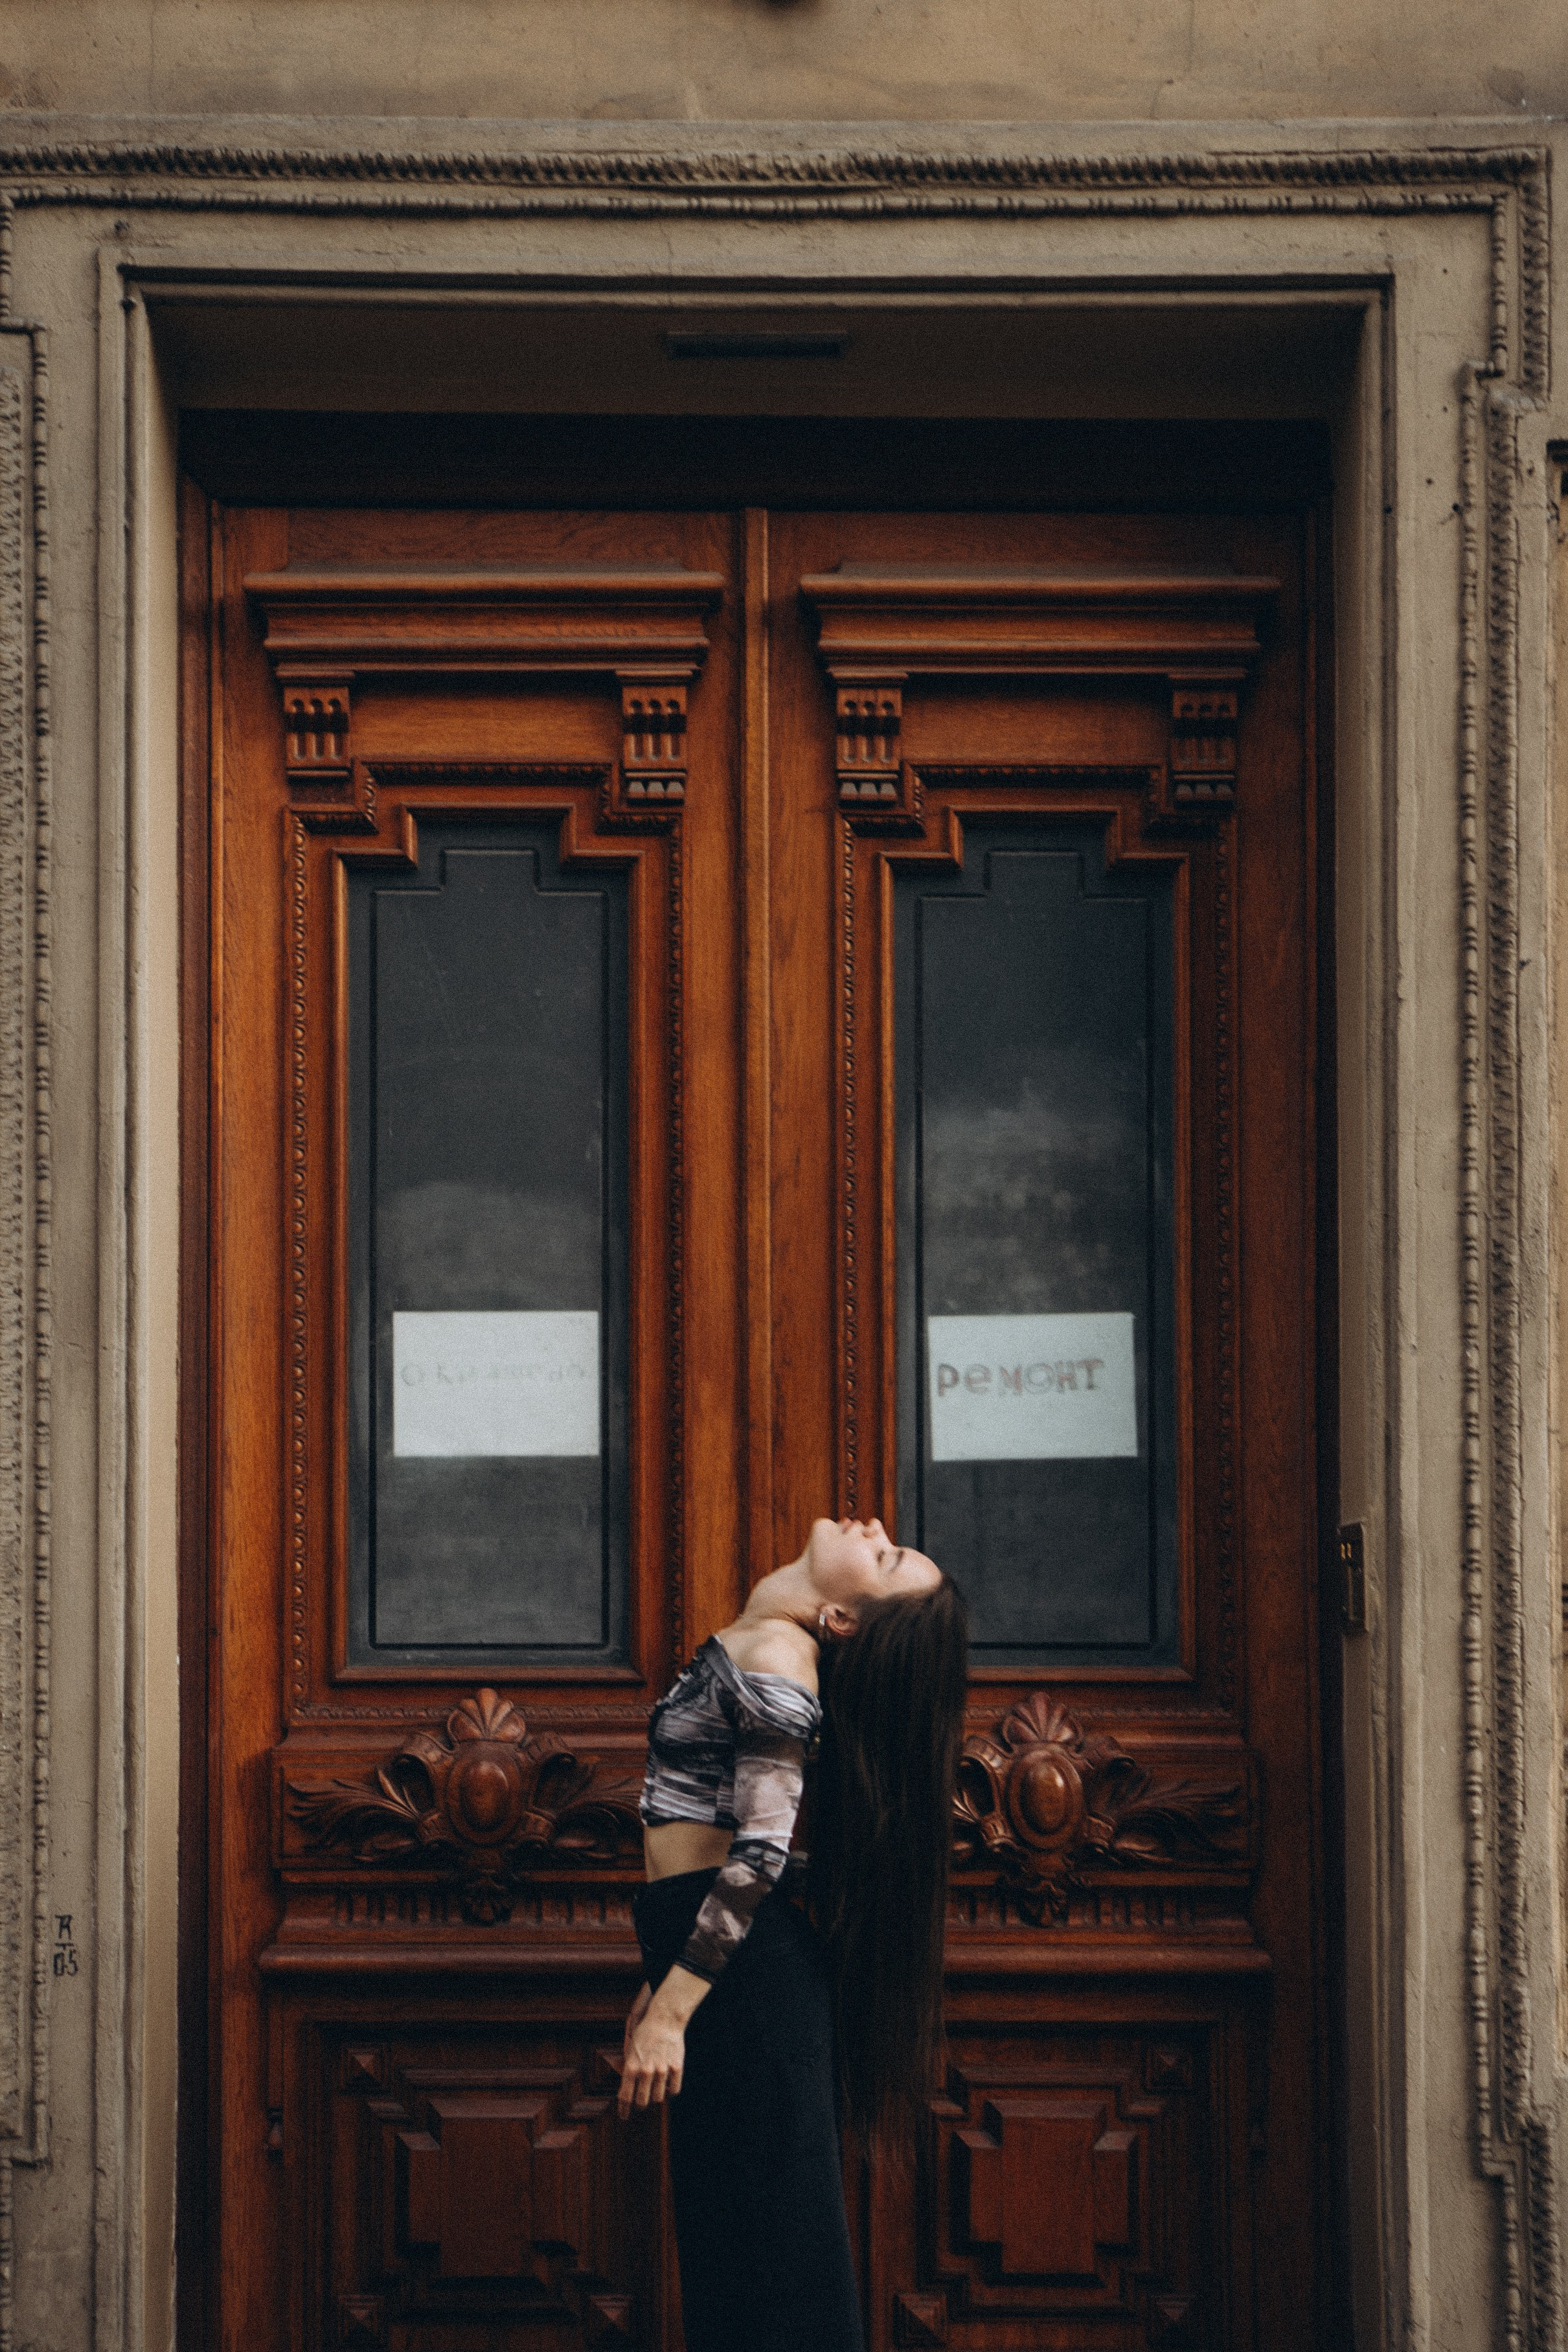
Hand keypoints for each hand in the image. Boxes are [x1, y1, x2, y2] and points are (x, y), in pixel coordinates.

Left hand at [617, 1989, 686, 2117]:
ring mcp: (662, 2070)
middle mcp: (646, 2070)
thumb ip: (628, 2070)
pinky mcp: (676, 2068)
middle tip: (641, 2102)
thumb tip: (624, 2091)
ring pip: (658, 2098)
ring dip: (655, 2096)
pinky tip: (668, 2085)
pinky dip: (670, 2091)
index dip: (624, 2110)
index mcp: (631, 2066)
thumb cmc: (645, 2034)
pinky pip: (674, 2091)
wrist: (665, 2019)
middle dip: (640, 2104)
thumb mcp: (630, 2050)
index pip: (625, 2097)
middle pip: (642, 2102)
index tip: (624, 2117)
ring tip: (655, 2088)